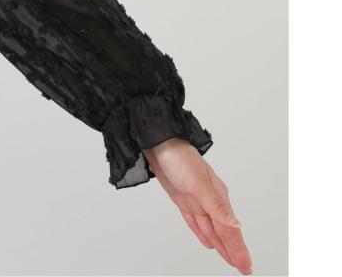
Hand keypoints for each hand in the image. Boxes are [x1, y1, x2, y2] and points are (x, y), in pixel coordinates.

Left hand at [142, 138, 252, 275]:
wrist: (159, 142)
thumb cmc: (179, 158)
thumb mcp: (198, 184)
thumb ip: (216, 207)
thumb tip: (237, 225)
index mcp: (217, 196)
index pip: (230, 230)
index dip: (239, 250)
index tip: (247, 267)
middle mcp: (209, 199)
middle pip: (224, 232)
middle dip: (234, 251)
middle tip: (244, 268)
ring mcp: (196, 199)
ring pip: (211, 229)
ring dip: (221, 245)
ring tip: (230, 259)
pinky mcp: (182, 198)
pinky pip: (195, 221)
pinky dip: (202, 233)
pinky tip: (208, 241)